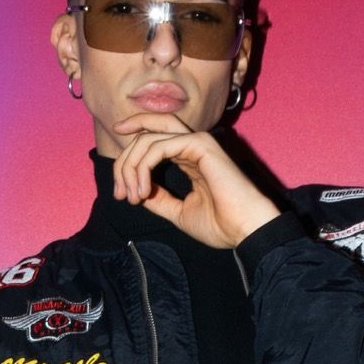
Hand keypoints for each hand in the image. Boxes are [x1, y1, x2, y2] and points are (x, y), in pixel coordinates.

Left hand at [110, 115, 279, 248]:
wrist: (245, 230)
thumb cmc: (221, 225)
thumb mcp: (178, 212)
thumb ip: (159, 199)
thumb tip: (135, 192)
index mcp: (189, 157)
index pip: (151, 142)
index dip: (128, 161)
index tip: (119, 191)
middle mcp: (192, 144)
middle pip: (146, 133)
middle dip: (124, 159)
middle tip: (118, 191)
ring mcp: (197, 141)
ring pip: (148, 138)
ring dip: (131, 167)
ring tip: (132, 196)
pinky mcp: (200, 144)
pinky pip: (159, 146)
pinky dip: (144, 167)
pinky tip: (143, 191)